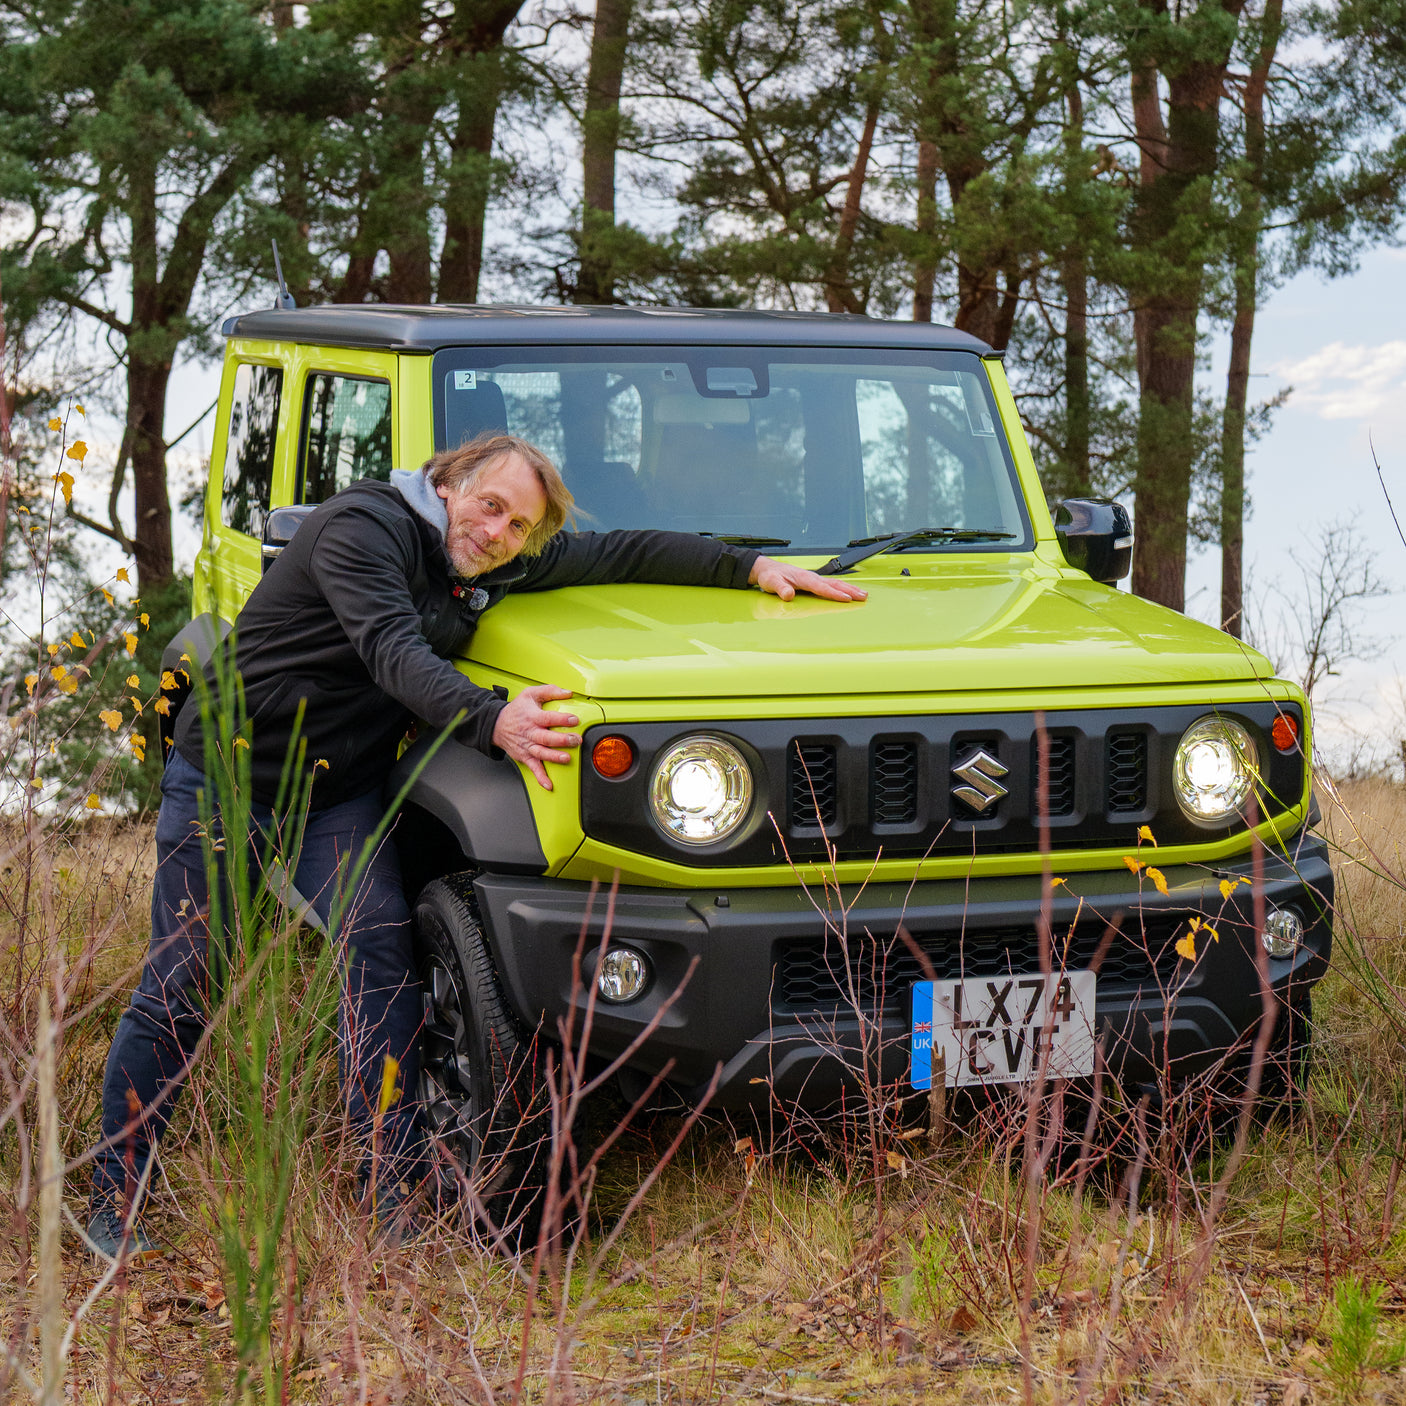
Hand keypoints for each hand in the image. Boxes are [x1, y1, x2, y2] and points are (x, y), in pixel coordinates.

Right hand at [492, 684, 580, 790]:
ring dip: (554, 757)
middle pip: (546, 737)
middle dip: (561, 740)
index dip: (561, 719)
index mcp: (532, 717)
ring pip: (541, 753)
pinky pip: (533, 768)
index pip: (548, 718)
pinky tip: (549, 785)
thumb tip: (568, 692)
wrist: (496, 725)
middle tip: (575, 740)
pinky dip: (540, 778)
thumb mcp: (530, 694)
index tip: (574, 719)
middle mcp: (530, 733)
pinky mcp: (525, 757)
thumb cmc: (517, 710)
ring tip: (566, 758)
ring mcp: (527, 746)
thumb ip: (549, 691)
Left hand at [749, 556, 867, 602]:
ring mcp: (814, 579)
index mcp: (803, 578)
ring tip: (864, 595)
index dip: (834, 594)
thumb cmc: (770, 576)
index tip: (847, 599)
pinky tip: (850, 592)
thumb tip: (789, 595)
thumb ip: (780, 589)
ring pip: (836, 584)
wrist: (767, 569)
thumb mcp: (771, 583)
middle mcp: (811, 577)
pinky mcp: (814, 582)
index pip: (822, 587)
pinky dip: (843, 588)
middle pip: (834, 584)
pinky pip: (831, 585)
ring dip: (850, 589)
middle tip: (864, 596)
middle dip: (850, 590)